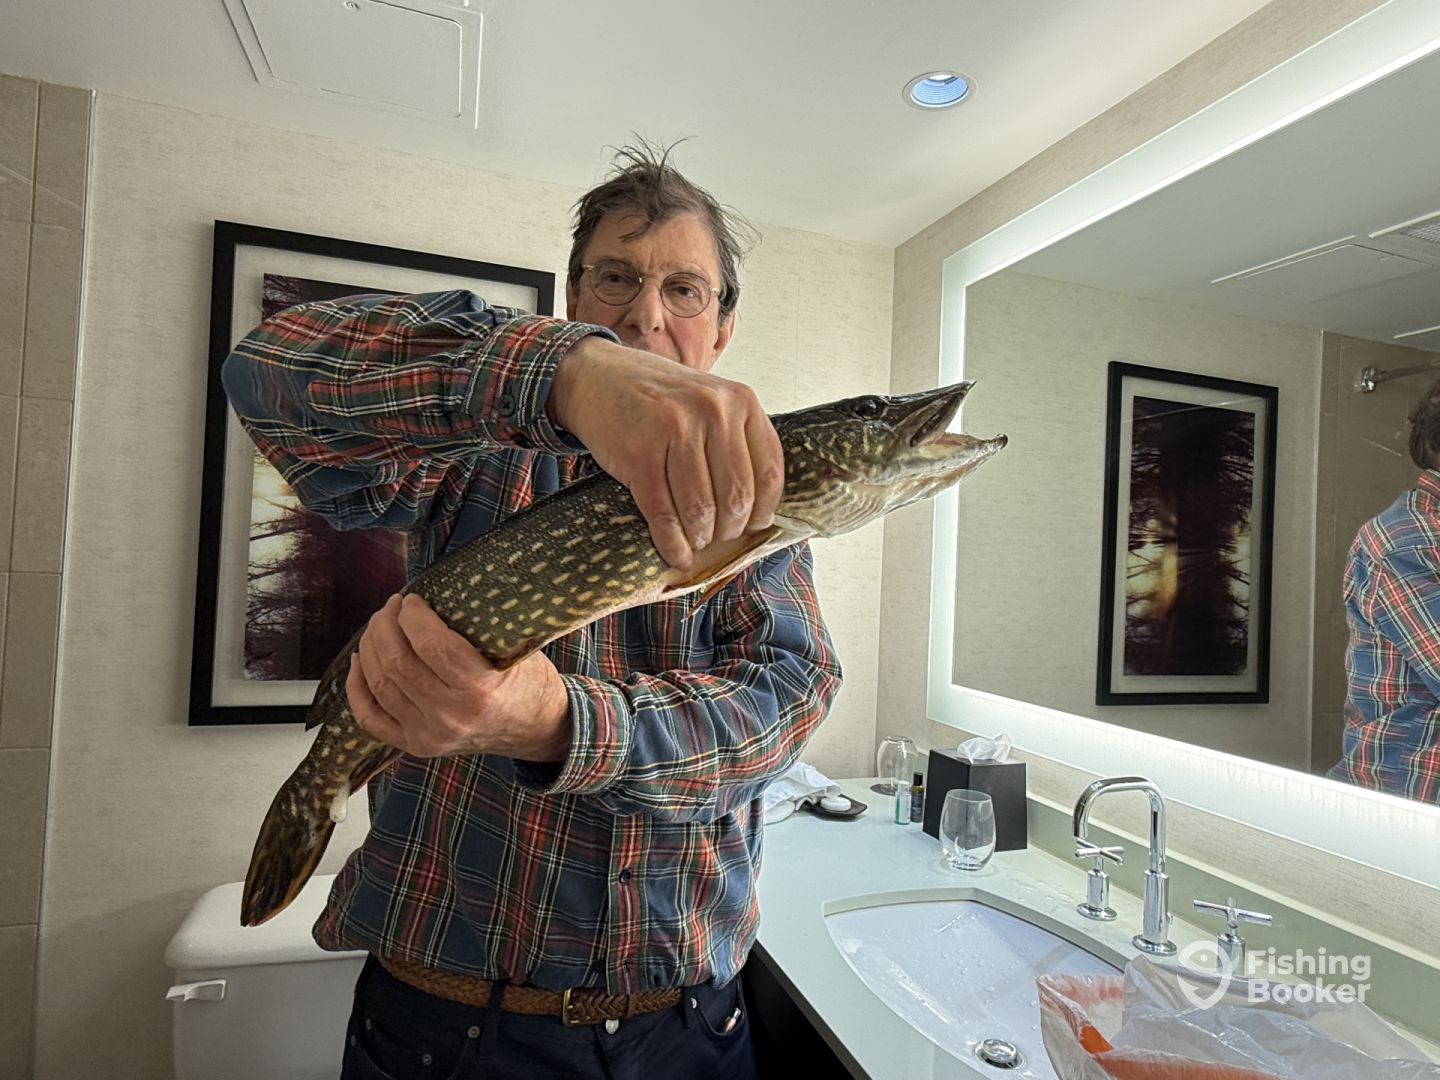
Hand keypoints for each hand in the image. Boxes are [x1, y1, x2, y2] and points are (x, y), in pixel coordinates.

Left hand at [346, 594, 571, 761]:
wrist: (536, 728)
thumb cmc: (527, 681)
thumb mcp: (515, 649)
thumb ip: (476, 627)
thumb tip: (436, 591)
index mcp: (480, 690)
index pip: (431, 645)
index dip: (413, 615)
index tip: (413, 600)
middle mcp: (451, 716)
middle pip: (397, 663)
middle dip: (386, 625)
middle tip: (392, 606)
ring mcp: (429, 735)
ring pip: (379, 684)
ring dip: (371, 647)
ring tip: (379, 626)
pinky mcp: (415, 745)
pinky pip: (370, 717)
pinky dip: (357, 686)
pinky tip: (360, 660)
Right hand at [548, 337, 783, 570]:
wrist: (599, 377)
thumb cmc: (660, 399)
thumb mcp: (710, 402)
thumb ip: (737, 441)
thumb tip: (756, 512)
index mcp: (741, 400)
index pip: (769, 473)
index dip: (763, 511)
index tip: (752, 526)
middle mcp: (712, 411)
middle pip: (736, 497)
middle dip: (729, 530)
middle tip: (719, 538)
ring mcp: (674, 430)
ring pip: (701, 510)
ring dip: (700, 537)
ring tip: (696, 541)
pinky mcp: (639, 454)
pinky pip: (664, 514)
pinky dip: (672, 543)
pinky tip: (676, 553)